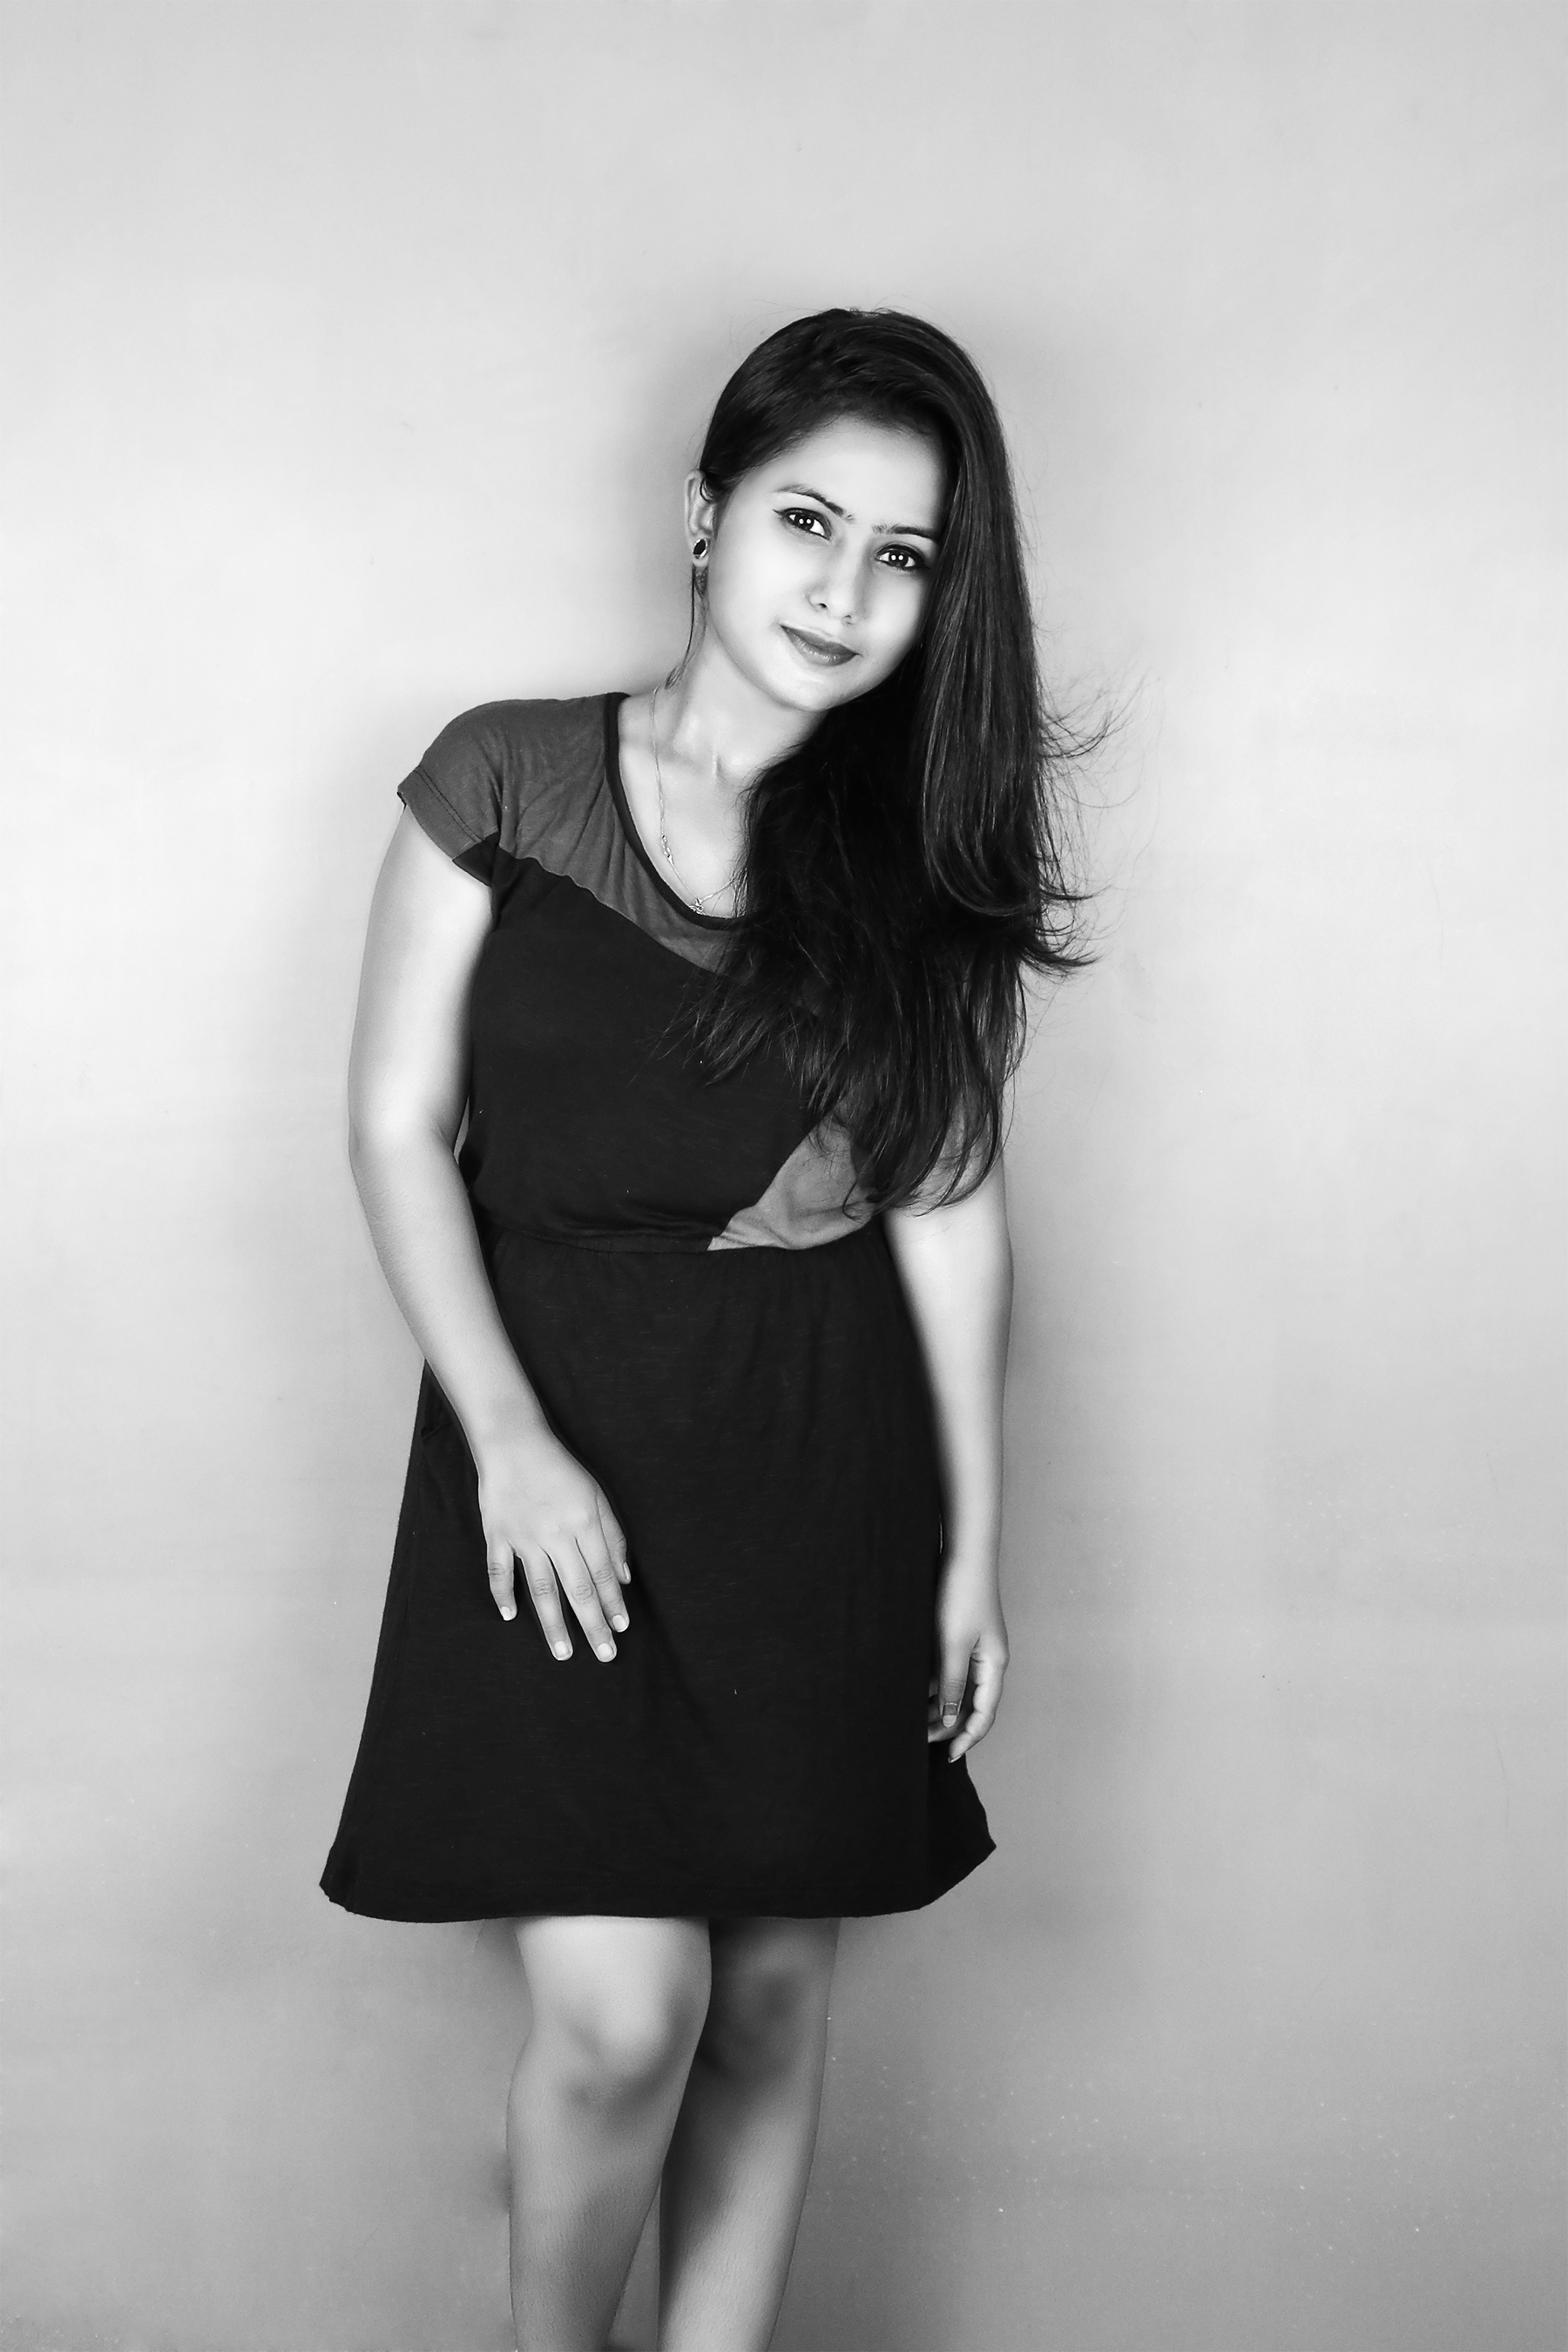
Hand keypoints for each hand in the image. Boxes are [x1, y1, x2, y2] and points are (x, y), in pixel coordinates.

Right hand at [473, 1422, 630, 1662]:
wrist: (513, 1443)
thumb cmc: (560, 1468)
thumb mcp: (596, 1494)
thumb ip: (612, 1536)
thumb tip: (625, 1577)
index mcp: (583, 1522)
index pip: (603, 1573)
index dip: (614, 1603)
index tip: (621, 1629)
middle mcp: (555, 1534)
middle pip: (577, 1588)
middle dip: (593, 1625)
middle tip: (605, 1656)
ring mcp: (524, 1537)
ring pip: (541, 1589)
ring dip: (553, 1624)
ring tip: (564, 1653)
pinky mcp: (497, 1534)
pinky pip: (499, 1570)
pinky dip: (502, 1593)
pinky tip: (510, 1617)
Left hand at [928, 1565, 1007, 1762]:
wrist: (963, 1553)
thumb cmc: (961, 1595)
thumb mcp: (953, 1645)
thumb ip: (951, 1683)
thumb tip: (949, 1720)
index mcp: (994, 1666)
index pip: (984, 1714)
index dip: (966, 1738)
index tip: (948, 1756)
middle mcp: (988, 1661)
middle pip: (971, 1705)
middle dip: (948, 1726)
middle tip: (920, 1742)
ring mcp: (975, 1649)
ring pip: (958, 1689)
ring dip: (939, 1707)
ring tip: (913, 1723)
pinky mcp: (961, 1636)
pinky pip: (949, 1671)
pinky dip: (934, 1685)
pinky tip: (914, 1693)